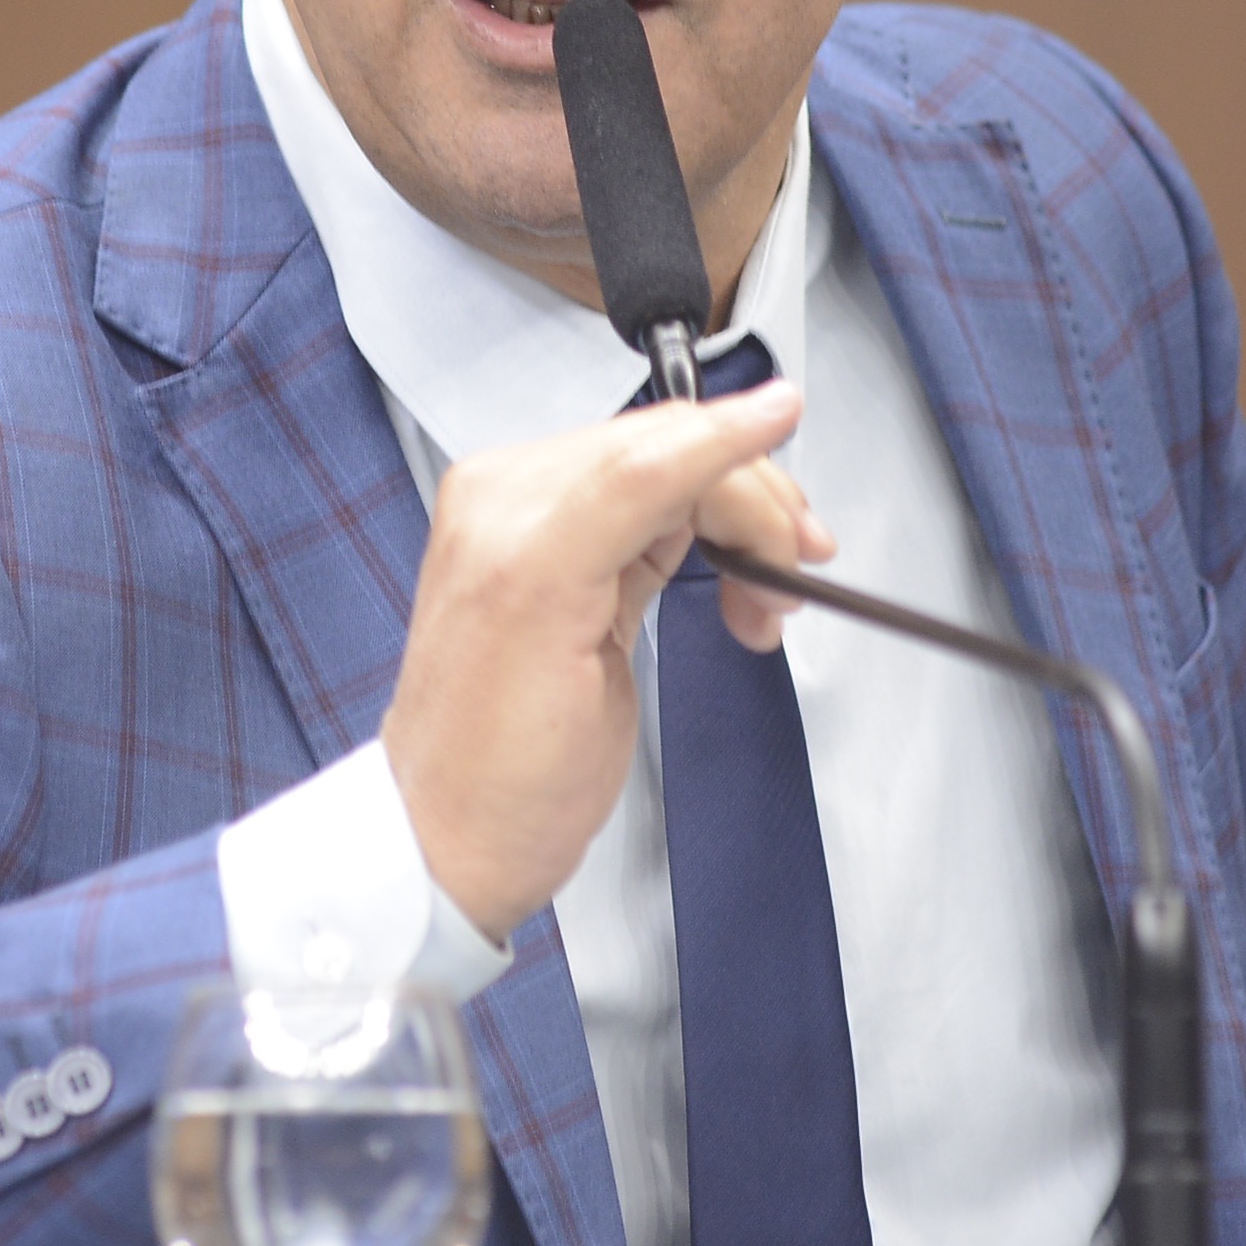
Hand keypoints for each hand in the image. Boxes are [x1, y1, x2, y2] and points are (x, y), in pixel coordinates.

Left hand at [379, 382, 838, 940]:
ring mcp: (511, 518)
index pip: (644, 454)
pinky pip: (633, 500)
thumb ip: (646, 555)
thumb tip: (712, 481)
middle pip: (661, 452)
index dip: (727, 434)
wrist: (449, 837)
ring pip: (659, 470)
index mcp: (513, 531)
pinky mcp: (532, 541)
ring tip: (764, 599)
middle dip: (748, 501)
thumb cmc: (503, 784)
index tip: (788, 408)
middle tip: (796, 571)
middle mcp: (502, 507)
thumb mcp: (598, 679)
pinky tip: (725, 582)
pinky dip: (693, 527)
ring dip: (730, 516)